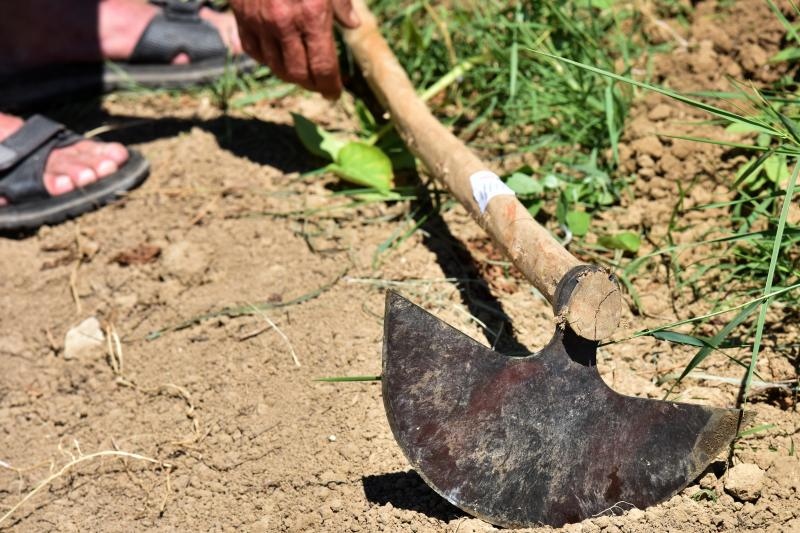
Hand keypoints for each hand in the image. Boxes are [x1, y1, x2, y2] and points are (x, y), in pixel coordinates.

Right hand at [229, 0, 359, 98]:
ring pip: (275, 67)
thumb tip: (353, 25)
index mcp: (312, 15)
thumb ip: (341, 4)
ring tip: (301, 74)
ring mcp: (260, 22)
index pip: (323, 67)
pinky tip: (277, 57)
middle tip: (320, 85)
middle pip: (298, 74)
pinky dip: (267, 60)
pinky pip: (253, 51)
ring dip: (290, 75)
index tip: (335, 93)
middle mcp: (285, 23)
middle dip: (311, 84)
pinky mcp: (241, 16)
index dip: (330, 86)